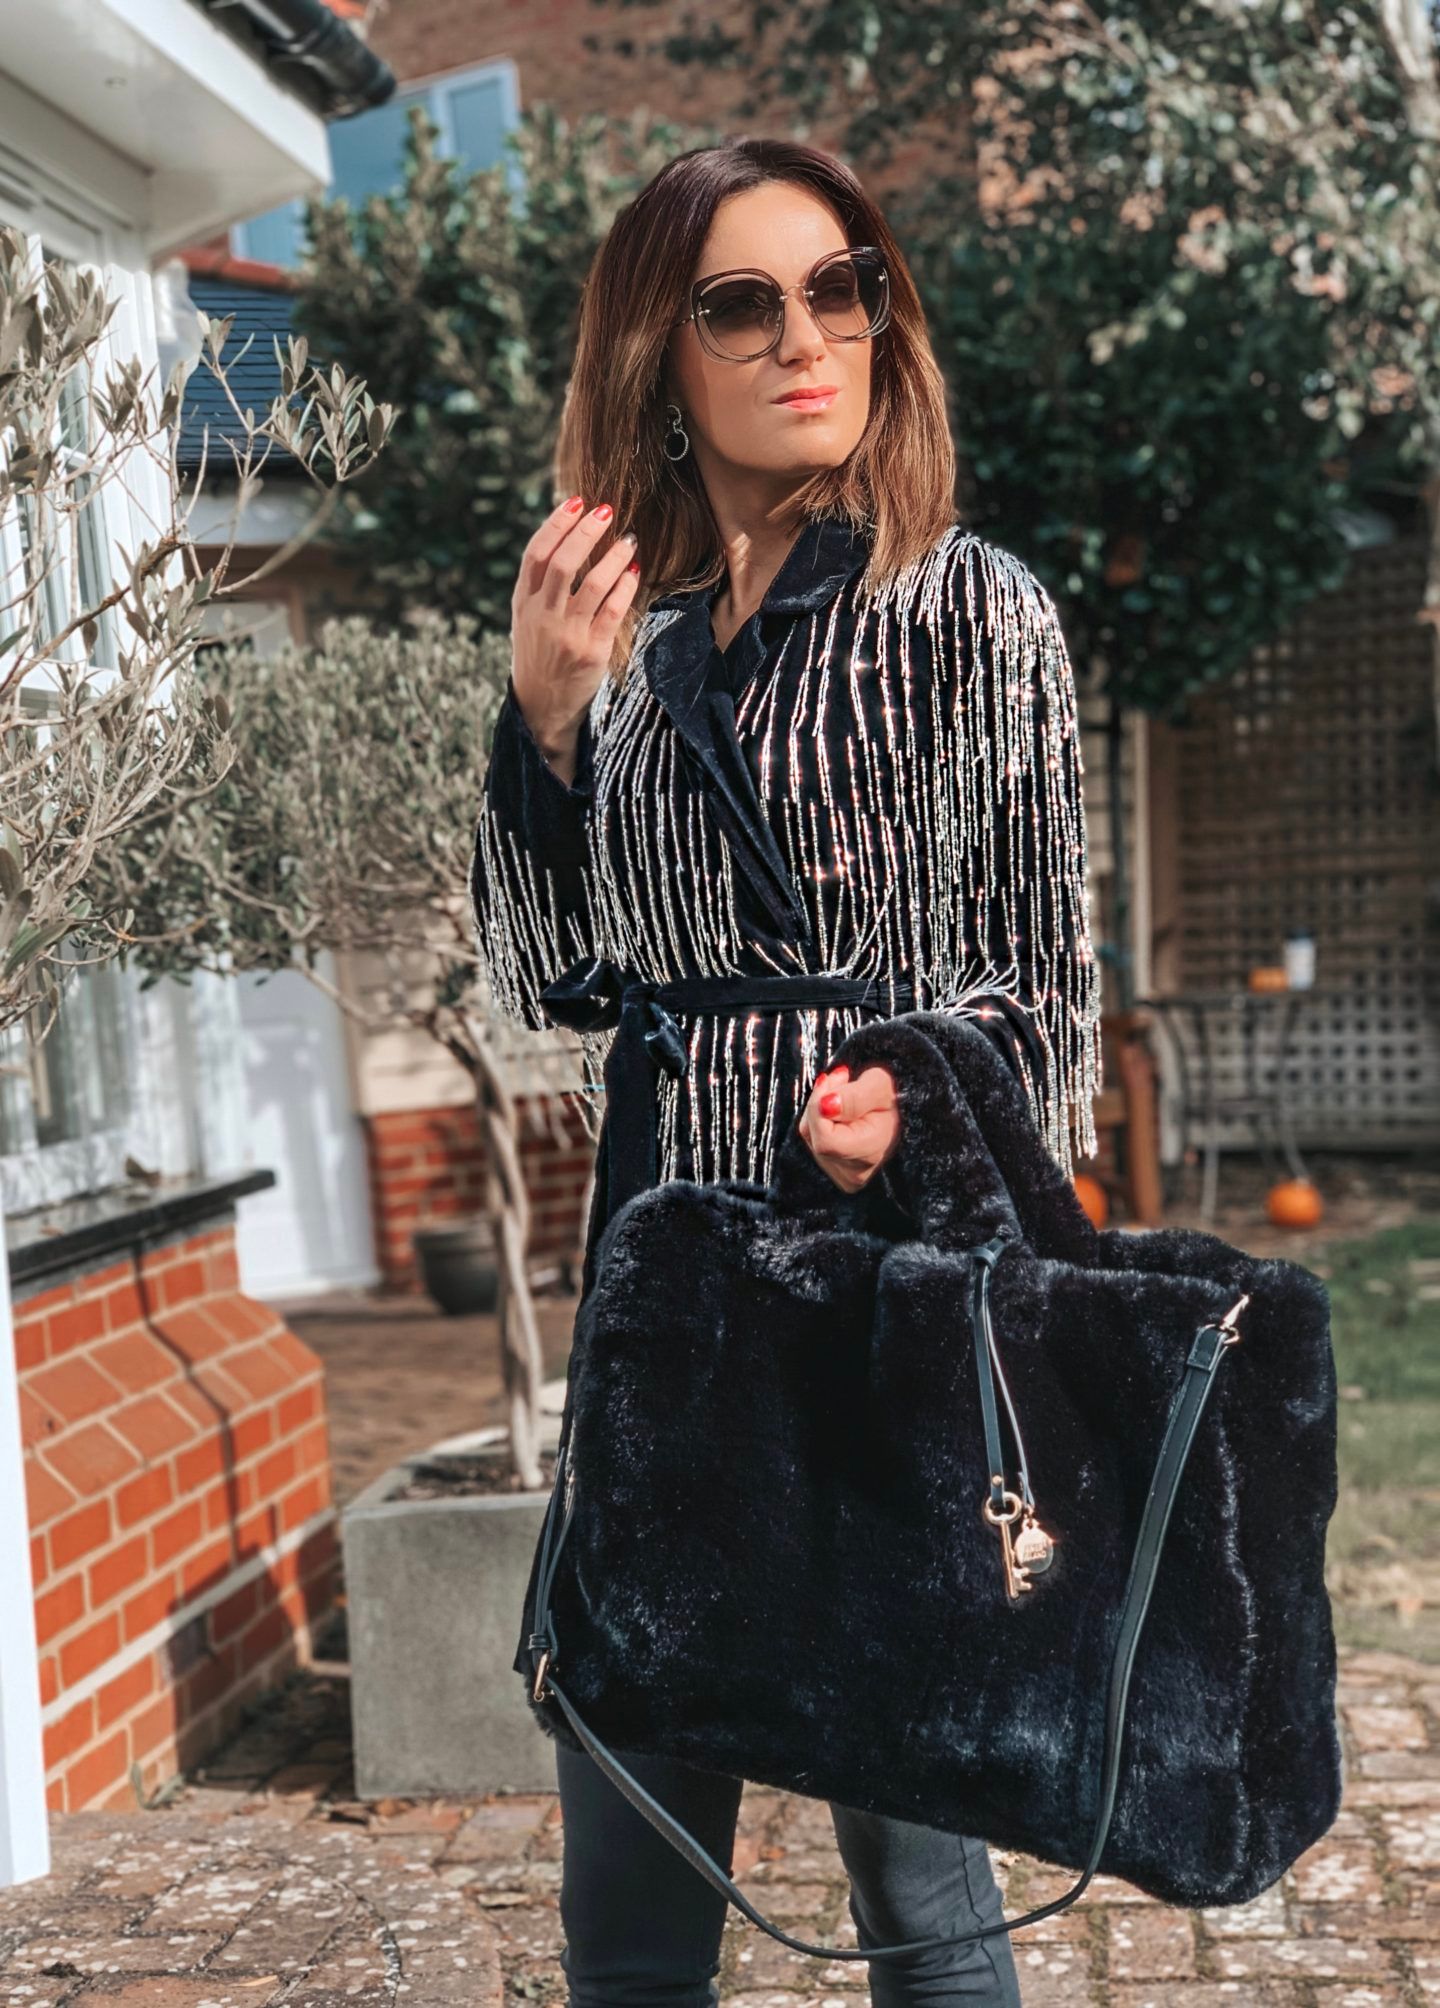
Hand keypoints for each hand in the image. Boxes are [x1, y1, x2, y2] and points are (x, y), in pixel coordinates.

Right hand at [510, 494, 641, 782]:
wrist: (541, 708)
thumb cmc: (539, 655)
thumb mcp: (527, 618)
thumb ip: (541, 584)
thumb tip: (567, 537)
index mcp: (523, 602)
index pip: (537, 553)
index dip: (557, 524)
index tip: (577, 502)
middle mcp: (542, 616)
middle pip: (562, 563)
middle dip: (585, 533)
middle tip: (606, 511)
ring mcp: (567, 635)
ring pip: (591, 585)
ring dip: (612, 557)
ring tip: (629, 540)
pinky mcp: (591, 652)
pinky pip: (612, 612)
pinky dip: (625, 588)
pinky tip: (634, 572)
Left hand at [797, 1062, 900, 1193]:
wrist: (902, 1110)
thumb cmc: (897, 1098)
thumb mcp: (882, 1087)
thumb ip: (855, 1096)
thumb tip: (825, 1104)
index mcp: (870, 1154)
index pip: (825, 1140)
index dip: (821, 1106)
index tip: (838, 1079)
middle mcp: (854, 1171)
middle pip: (814, 1133)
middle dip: (822, 1099)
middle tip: (844, 1076)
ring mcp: (841, 1173)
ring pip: (810, 1133)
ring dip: (820, 1105)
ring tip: (845, 1087)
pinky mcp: (832, 1167)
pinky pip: (812, 1136)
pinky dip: (820, 1116)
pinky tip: (839, 1104)